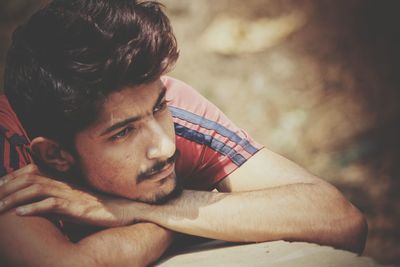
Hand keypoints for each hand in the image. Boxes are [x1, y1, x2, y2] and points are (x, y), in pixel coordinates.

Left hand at [0, 164, 134, 226]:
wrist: (127, 211)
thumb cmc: (103, 208)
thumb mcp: (80, 200)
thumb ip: (62, 199)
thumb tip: (43, 205)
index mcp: (66, 181)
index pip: (35, 172)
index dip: (13, 177)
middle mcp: (67, 185)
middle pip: (31, 178)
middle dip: (7, 186)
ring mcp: (72, 195)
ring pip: (37, 190)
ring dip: (14, 198)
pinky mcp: (78, 208)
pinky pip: (52, 205)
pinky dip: (33, 209)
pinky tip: (19, 214)